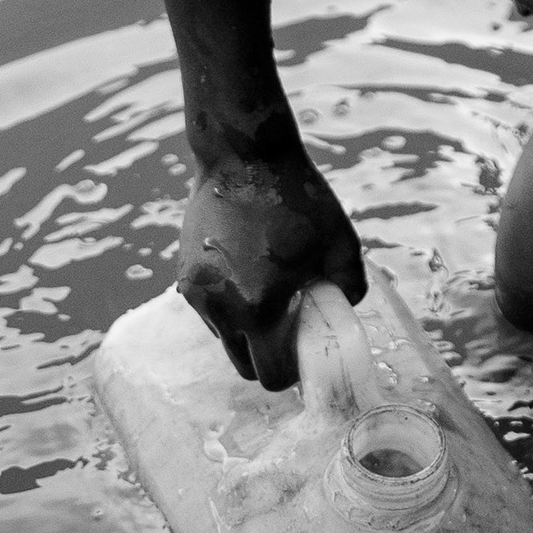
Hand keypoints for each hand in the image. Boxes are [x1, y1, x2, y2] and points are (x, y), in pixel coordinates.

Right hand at [174, 146, 365, 390]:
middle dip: (266, 357)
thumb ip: (348, 290)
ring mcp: (197, 293)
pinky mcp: (184, 276)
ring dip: (246, 328)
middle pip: (242, 366)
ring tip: (268, 287)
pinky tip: (247, 269)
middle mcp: (222, 308)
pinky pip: (210, 309)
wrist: (243, 156)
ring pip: (224, 337)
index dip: (291, 371)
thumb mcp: (342, 244)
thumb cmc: (299, 198)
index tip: (305, 350)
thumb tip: (342, 313)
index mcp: (260, 307)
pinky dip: (229, 304)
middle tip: (290, 328)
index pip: (270, 375)